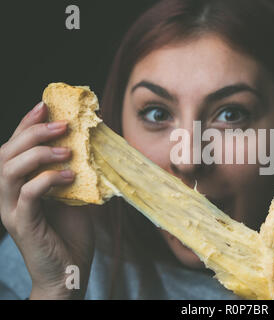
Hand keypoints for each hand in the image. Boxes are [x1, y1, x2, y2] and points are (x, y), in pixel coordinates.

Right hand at [0, 102, 94, 298]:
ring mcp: (12, 210)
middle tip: (62, 124)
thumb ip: (76, 172)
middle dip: (33, 132)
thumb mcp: (76, 195)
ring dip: (38, 154)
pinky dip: (46, 181)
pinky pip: (26, 196)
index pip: (16, 147)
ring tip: (67, 151)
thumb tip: (92, 146)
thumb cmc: (71, 234)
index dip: (27, 124)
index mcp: (19, 184)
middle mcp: (9, 194)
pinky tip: (69, 176)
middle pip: (7, 154)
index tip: (45, 105)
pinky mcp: (22, 225)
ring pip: (9, 172)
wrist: (70, 270)